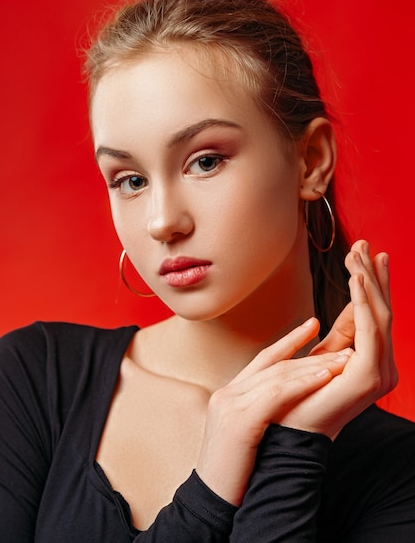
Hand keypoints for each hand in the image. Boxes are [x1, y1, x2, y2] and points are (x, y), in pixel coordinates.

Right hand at [196, 320, 351, 504]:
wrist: (213, 500)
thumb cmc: (235, 471)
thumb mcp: (247, 434)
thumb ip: (261, 411)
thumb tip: (295, 402)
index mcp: (229, 394)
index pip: (263, 359)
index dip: (289, 340)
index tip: (312, 325)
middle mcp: (227, 393)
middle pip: (275, 364)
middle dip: (311, 353)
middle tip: (341, 347)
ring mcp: (230, 405)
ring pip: (278, 376)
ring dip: (313, 367)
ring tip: (341, 361)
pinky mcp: (239, 420)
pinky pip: (276, 395)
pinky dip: (302, 384)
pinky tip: (324, 378)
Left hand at [279, 239, 396, 436]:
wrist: (288, 430)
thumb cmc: (301, 391)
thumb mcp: (326, 353)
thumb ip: (345, 329)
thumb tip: (355, 299)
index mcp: (374, 362)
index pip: (377, 315)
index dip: (373, 283)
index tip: (367, 252)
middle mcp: (384, 367)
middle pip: (382, 311)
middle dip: (373, 275)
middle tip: (366, 243)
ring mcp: (380, 373)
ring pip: (379, 316)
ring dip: (367, 281)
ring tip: (357, 253)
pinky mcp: (369, 376)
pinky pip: (369, 330)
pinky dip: (363, 302)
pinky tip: (355, 278)